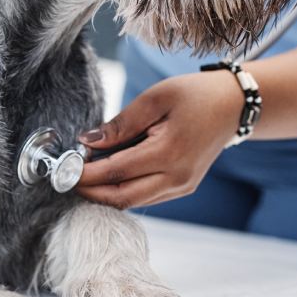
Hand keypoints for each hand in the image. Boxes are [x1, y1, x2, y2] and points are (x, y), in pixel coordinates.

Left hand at [76, 71, 242, 208]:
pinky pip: (145, 196)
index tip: (64, 169)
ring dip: (105, 191)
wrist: (233, 106)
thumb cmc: (194, 95)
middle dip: (90, 190)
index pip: (116, 172)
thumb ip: (120, 124)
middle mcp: (177, 178)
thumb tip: (87, 142)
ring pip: (133, 201)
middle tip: (67, 177)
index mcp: (169, 153)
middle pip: (121, 197)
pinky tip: (110, 172)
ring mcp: (181, 187)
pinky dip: (123, 189)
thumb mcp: (154, 98)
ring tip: (86, 171)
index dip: (86, 174)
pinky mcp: (182, 188)